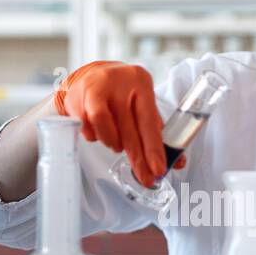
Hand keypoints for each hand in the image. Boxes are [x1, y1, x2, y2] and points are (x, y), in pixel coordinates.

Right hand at [54, 61, 167, 187]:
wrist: (90, 76)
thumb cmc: (121, 95)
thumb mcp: (141, 105)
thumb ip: (157, 131)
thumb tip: (176, 162)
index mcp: (141, 83)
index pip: (149, 120)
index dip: (154, 148)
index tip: (159, 169)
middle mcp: (120, 83)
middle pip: (130, 128)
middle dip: (138, 158)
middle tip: (145, 178)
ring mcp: (97, 89)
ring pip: (106, 128)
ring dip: (113, 143)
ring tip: (116, 146)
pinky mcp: (78, 98)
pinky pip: (88, 129)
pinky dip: (95, 137)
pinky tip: (98, 134)